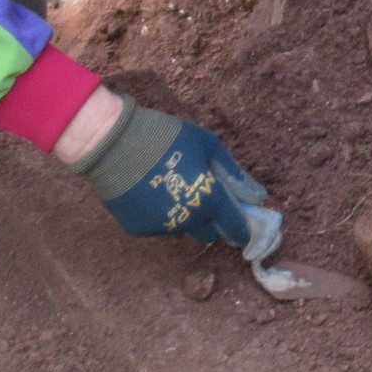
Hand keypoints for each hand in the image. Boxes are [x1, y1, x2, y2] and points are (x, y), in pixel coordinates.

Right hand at [72, 95, 282, 260]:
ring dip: (185, 216)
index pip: (236, 228)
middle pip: (210, 234)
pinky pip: (159, 226)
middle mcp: (188, 221)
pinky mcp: (139, 230)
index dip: (243, 229)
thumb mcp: (207, 145)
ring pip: (183, 229)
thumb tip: (259, 196)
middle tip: (204, 198)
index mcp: (209, 200)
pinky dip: (160, 215)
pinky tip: (150, 191)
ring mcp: (162, 228)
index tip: (243, 226)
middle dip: (212, 222)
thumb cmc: (165, 137)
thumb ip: (234, 173)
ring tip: (171, 187)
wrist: (112, 144)